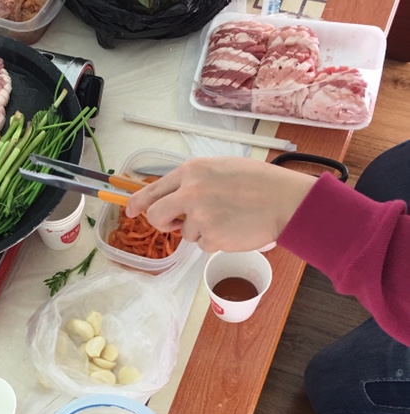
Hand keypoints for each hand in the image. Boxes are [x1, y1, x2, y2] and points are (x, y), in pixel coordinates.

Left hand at [125, 156, 315, 251]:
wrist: (284, 200)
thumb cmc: (257, 182)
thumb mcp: (219, 168)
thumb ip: (192, 182)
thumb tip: (171, 200)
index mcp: (191, 171)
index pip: (152, 189)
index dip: (138, 203)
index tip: (130, 211)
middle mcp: (191, 192)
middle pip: (156, 216)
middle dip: (161, 223)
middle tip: (173, 224)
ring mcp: (200, 217)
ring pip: (185, 233)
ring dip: (200, 230)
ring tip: (227, 217)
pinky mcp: (211, 237)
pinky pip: (203, 244)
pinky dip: (215, 240)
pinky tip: (233, 228)